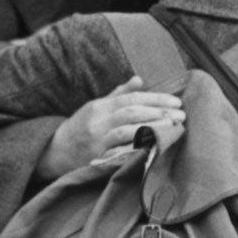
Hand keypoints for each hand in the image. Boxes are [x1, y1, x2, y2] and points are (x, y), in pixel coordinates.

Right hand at [37, 76, 185, 179]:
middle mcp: (99, 121)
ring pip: (127, 131)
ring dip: (152, 129)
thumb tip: (139, 79)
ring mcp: (97, 140)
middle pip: (132, 112)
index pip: (132, 98)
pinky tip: (156, 147)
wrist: (55, 152)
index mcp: (101, 106)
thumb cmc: (82, 128)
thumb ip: (119, 95)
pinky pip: (121, 153)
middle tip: (181, 116)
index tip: (177, 102)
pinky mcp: (98, 158)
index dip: (156, 99)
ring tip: (173, 129)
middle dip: (159, 113)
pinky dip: (139, 149)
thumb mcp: (97, 107)